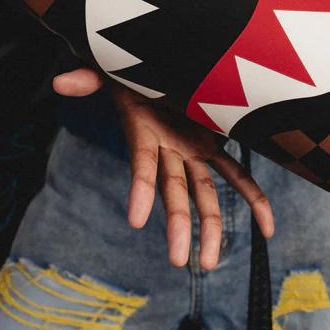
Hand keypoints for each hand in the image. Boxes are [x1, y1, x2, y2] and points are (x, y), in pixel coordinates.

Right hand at [52, 67, 274, 268]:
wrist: (156, 65)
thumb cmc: (129, 70)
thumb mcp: (109, 71)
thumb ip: (88, 78)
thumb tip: (61, 82)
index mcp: (144, 134)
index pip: (142, 167)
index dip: (140, 191)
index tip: (135, 220)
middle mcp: (168, 151)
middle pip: (174, 193)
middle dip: (177, 226)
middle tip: (178, 261)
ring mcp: (191, 151)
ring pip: (204, 195)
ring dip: (210, 228)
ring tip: (209, 264)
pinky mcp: (213, 144)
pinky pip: (238, 174)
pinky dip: (254, 198)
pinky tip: (269, 228)